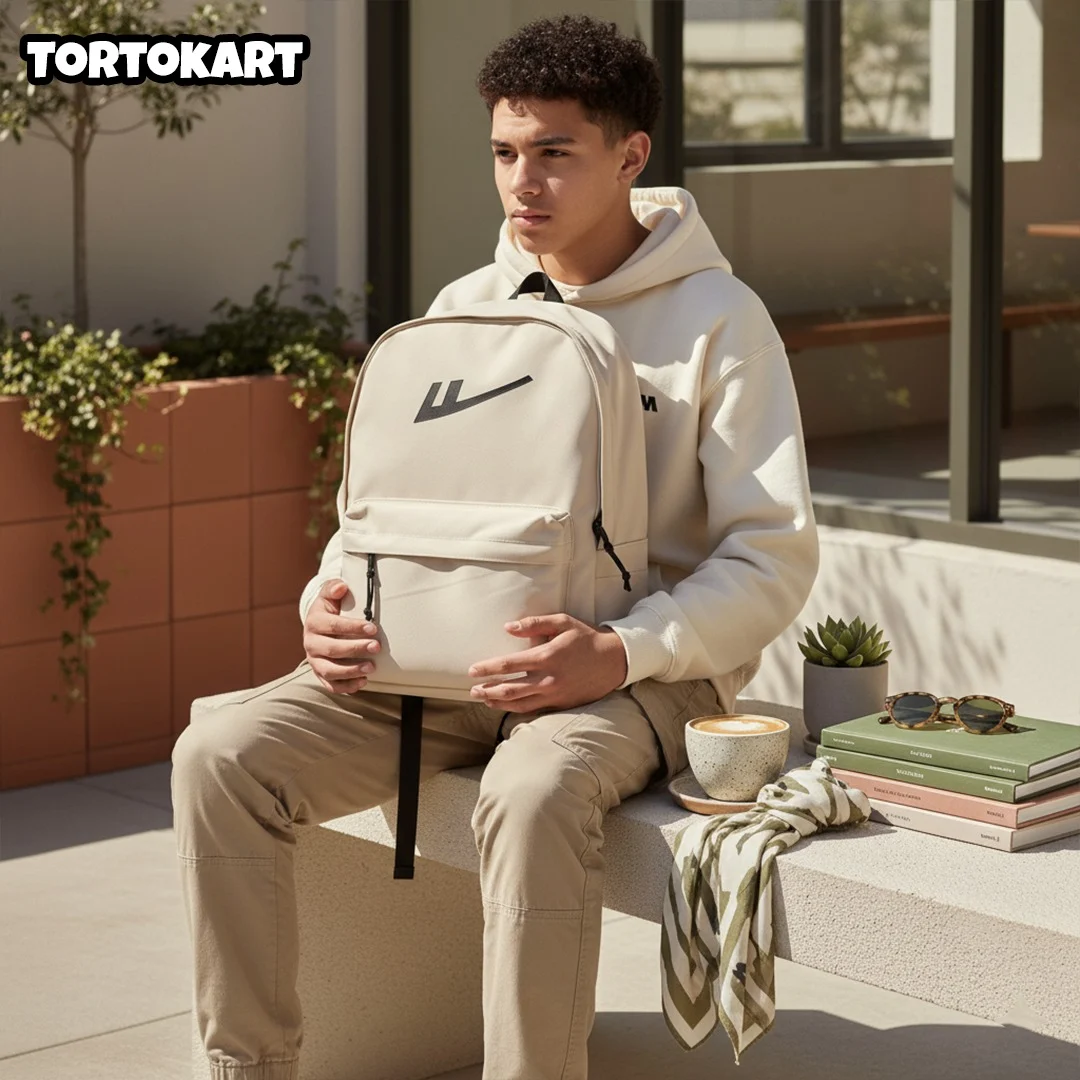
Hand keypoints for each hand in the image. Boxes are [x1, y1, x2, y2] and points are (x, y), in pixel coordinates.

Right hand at [302, 579, 380, 693]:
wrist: (319, 626)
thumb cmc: (329, 609)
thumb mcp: (329, 596)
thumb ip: (333, 588)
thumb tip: (341, 587)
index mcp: (313, 622)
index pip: (333, 626)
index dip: (353, 628)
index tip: (373, 628)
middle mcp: (311, 643)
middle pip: (332, 649)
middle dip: (356, 649)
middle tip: (376, 647)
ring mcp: (314, 661)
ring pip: (329, 671)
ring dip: (351, 671)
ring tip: (371, 667)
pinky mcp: (320, 674)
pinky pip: (331, 685)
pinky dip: (346, 686)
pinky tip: (363, 682)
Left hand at [467, 613, 628, 712]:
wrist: (614, 661)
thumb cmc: (586, 638)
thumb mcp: (562, 622)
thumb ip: (534, 624)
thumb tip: (508, 627)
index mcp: (546, 656)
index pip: (509, 665)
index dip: (488, 668)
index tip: (472, 670)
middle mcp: (548, 679)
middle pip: (509, 689)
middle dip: (487, 690)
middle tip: (472, 690)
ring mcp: (554, 694)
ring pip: (519, 704)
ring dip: (498, 702)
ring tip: (484, 699)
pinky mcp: (561, 704)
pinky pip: (533, 709)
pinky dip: (515, 708)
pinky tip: (505, 705)